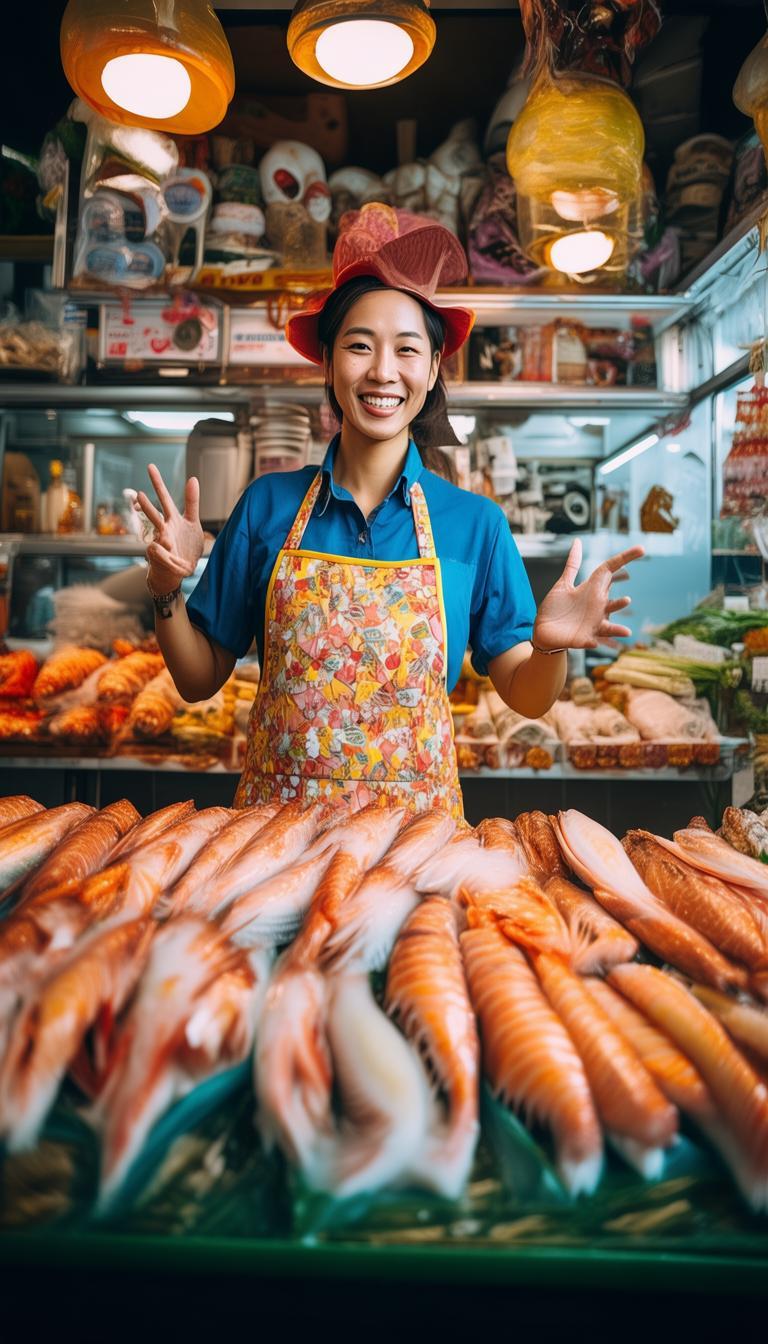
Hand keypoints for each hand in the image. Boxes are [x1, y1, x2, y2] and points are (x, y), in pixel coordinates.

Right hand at [136, 464, 203, 595]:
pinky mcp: (161, 557)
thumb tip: (193, 477)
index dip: (157, 483)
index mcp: (174, 519)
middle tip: (138, 495)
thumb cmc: (184, 545)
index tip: (150, 466)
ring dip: (159, 538)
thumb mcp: (193, 523)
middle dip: (147, 506)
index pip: (165, 498)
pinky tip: (177, 562)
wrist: (179, 570)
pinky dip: (170, 558)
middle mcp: (165, 528)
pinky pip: (164, 555)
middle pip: (154, 515)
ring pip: (157, 539)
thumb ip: (192, 501)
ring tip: (163, 537)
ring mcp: (161, 543)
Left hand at [532, 538, 643, 651]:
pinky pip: (593, 641)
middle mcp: (597, 606)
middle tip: (627, 601)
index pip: (610, 570)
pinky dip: (595, 642)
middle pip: (612, 603)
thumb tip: (577, 541)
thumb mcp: (563, 584)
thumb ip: (572, 564)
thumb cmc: (556, 607)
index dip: (625, 558)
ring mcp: (592, 623)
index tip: (642, 549)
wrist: (545, 631)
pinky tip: (595, 643)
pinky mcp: (584, 638)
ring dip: (616, 630)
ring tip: (625, 631)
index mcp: (592, 589)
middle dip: (620, 604)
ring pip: (609, 626)